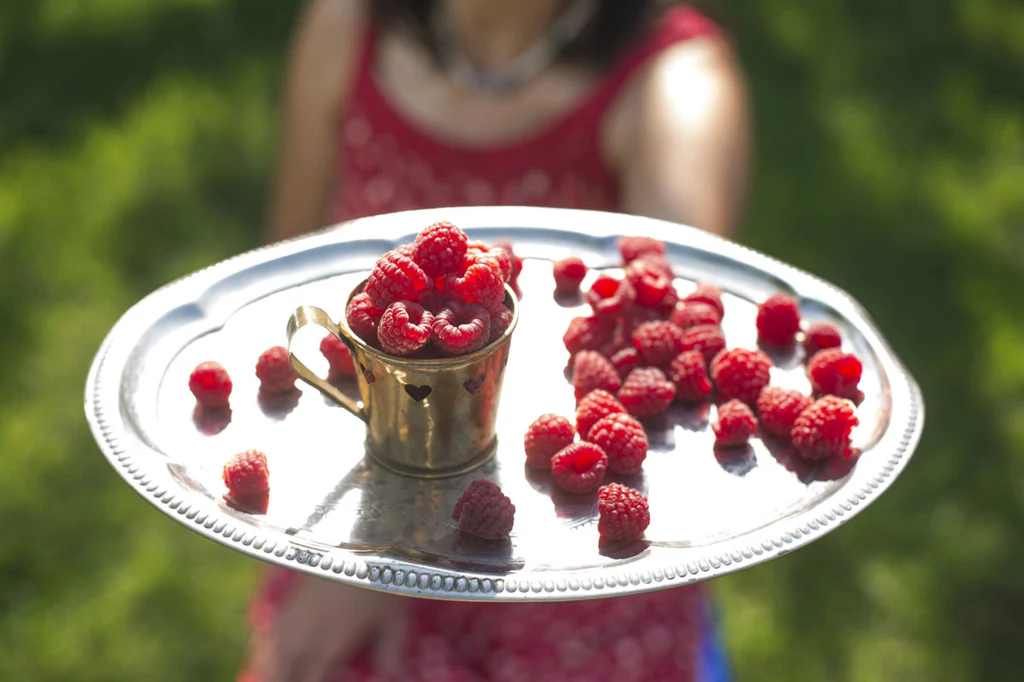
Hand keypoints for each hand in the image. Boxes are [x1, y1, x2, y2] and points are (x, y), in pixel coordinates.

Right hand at [248, 574, 408, 681]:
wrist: (357, 532)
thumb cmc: (381, 576)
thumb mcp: (395, 617)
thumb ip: (390, 651)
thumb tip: (390, 675)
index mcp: (329, 644)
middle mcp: (304, 633)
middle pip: (283, 673)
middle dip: (282, 681)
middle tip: (291, 680)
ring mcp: (292, 614)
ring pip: (272, 654)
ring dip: (274, 669)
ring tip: (276, 676)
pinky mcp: (289, 598)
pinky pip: (270, 633)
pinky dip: (269, 649)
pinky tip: (273, 653)